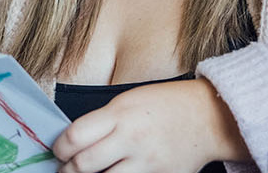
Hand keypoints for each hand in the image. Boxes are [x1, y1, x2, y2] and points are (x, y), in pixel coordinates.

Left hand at [52, 78, 248, 172]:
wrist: (208, 117)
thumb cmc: (166, 105)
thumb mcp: (129, 101)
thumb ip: (102, 121)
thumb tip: (73, 141)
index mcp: (120, 114)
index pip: (75, 136)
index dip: (60, 148)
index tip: (59, 150)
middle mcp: (131, 139)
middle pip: (84, 165)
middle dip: (67, 170)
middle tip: (65, 169)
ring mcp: (146, 162)